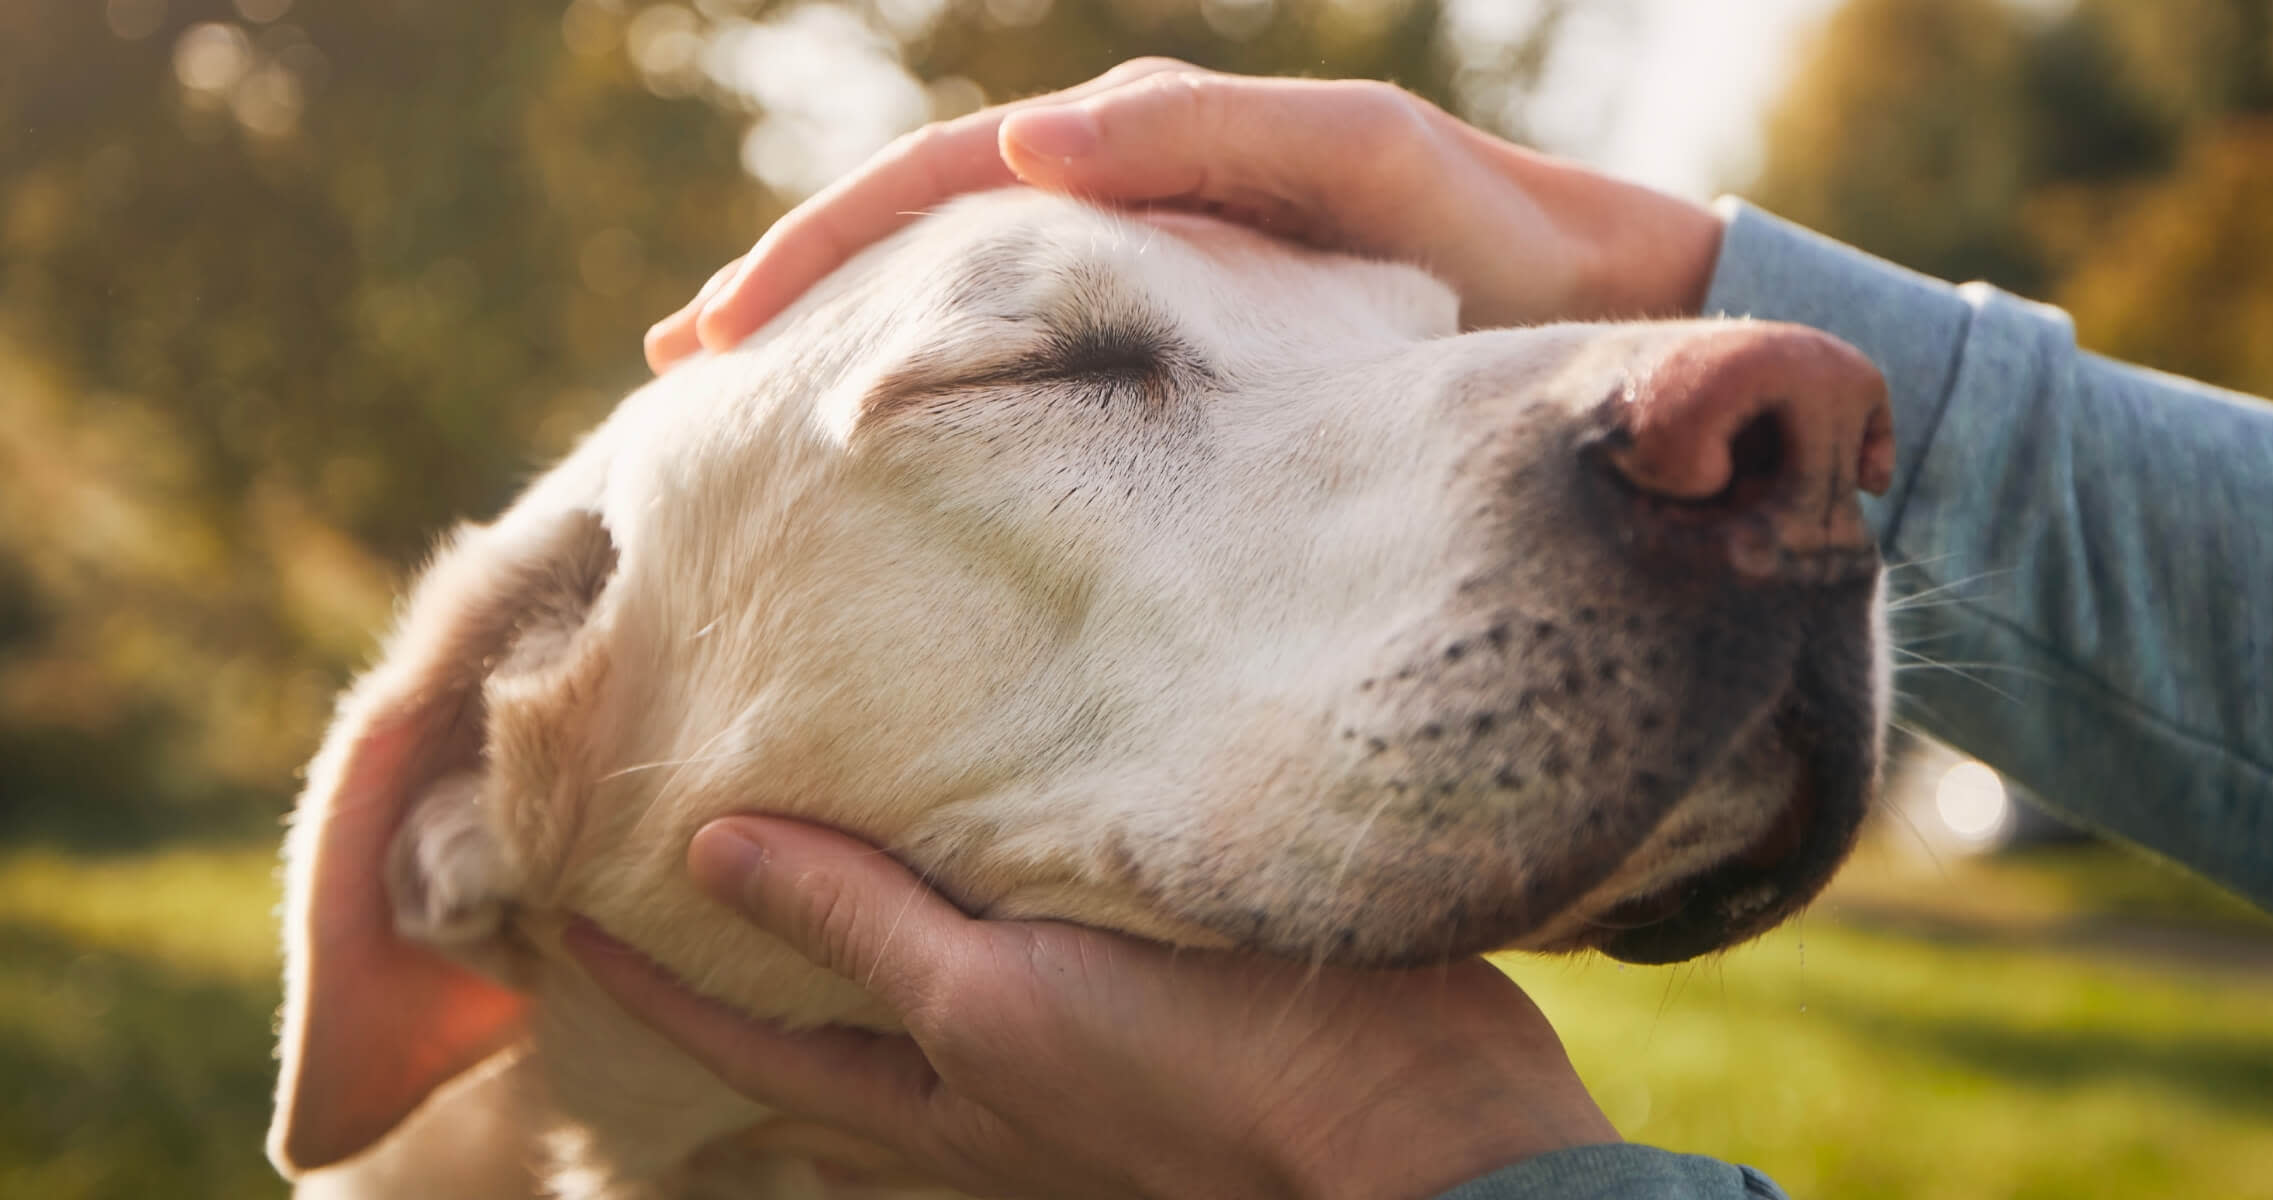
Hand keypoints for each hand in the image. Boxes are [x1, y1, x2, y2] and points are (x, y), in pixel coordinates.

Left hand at [566, 816, 1618, 1198]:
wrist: (1409, 1124)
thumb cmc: (1194, 1081)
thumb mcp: (998, 1005)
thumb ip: (865, 928)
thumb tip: (711, 854)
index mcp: (934, 1096)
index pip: (747, 1041)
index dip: (646, 979)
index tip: (553, 900)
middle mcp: (985, 1077)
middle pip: (825, 1017)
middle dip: (739, 951)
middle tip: (662, 857)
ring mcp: (1072, 1036)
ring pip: (928, 964)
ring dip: (859, 899)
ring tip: (803, 812)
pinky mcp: (1157, 978)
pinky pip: (1032, 920)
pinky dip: (982, 863)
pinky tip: (990, 796)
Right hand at [646, 61, 1724, 371]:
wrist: (1593, 313)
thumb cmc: (1490, 241)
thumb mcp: (1364, 168)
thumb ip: (1216, 143)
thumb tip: (1032, 151)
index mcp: (1145, 151)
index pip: (941, 186)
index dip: (822, 250)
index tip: (719, 333)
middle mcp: (1126, 203)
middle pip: (919, 236)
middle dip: (795, 294)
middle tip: (679, 372)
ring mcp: (1148, 281)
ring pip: (961, 300)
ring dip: (850, 344)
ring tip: (741, 411)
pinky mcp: (1183, 359)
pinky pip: (1034, 361)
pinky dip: (946, 387)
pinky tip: (890, 448)